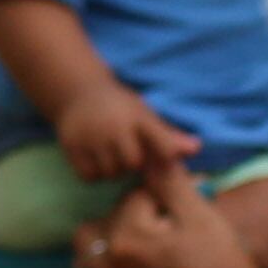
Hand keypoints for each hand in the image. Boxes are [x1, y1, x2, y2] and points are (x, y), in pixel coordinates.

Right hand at [49, 83, 195, 187]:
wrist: (78, 92)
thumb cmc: (120, 107)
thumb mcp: (145, 115)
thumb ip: (168, 136)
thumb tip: (196, 149)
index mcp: (138, 116)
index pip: (162, 145)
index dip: (165, 157)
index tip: (159, 160)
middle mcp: (114, 125)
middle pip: (133, 164)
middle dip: (132, 164)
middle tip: (128, 155)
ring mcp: (90, 135)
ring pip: (110, 173)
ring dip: (113, 171)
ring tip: (112, 157)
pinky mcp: (70, 145)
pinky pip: (88, 176)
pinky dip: (94, 175)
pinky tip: (97, 162)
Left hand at [69, 162, 265, 267]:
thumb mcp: (202, 217)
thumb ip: (170, 182)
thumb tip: (151, 152)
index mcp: (128, 237)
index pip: (132, 197)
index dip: (159, 198)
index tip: (179, 210)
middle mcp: (107, 267)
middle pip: (104, 221)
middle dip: (128, 217)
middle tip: (161, 229)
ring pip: (87, 251)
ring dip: (106, 241)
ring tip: (139, 247)